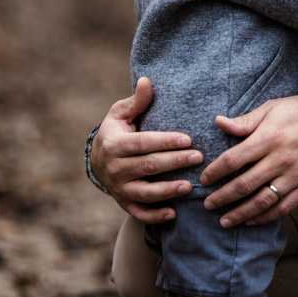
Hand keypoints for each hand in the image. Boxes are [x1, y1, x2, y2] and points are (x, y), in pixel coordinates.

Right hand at [90, 76, 204, 223]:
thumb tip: (147, 81)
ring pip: (145, 192)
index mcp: (114, 144)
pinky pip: (139, 212)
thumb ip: (137, 101)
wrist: (98, 160)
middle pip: (148, 166)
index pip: (143, 143)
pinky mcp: (124, 202)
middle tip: (199, 157)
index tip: (188, 139)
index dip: (166, 141)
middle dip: (175, 162)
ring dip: (167, 191)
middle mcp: (114, 168)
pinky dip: (155, 215)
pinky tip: (174, 213)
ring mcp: (118, 188)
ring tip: (190, 187)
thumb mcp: (121, 113)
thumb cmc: (117, 131)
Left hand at [199, 88, 297, 227]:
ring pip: (262, 201)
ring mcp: (295, 176)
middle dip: (222, 197)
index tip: (204, 179)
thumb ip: (246, 120)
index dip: (215, 172)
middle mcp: (281, 159)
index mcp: (269, 137)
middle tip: (207, 204)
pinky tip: (251, 220)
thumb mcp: (273, 107)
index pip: (234, 159)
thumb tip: (218, 122)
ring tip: (224, 220)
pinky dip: (265, 217)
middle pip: (244, 184)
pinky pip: (283, 208)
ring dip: (240, 213)